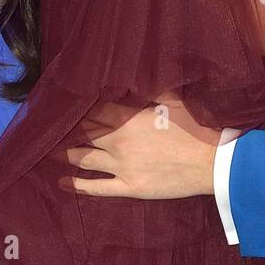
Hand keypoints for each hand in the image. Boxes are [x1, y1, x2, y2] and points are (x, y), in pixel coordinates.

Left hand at [57, 103, 217, 199]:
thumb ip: (152, 90)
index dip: (80, 108)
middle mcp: (119, 142)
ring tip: (54, 151)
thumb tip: (138, 77)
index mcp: (128, 119)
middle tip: (57, 128)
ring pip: (84, 159)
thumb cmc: (194, 129)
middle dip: (70, 130)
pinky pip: (97, 188)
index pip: (95, 111)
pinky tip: (63, 182)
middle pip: (85, 134)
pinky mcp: (129, 187)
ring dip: (67, 154)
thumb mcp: (174, 102)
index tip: (69, 107)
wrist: (211, 163)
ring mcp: (122, 167)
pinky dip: (77, 185)